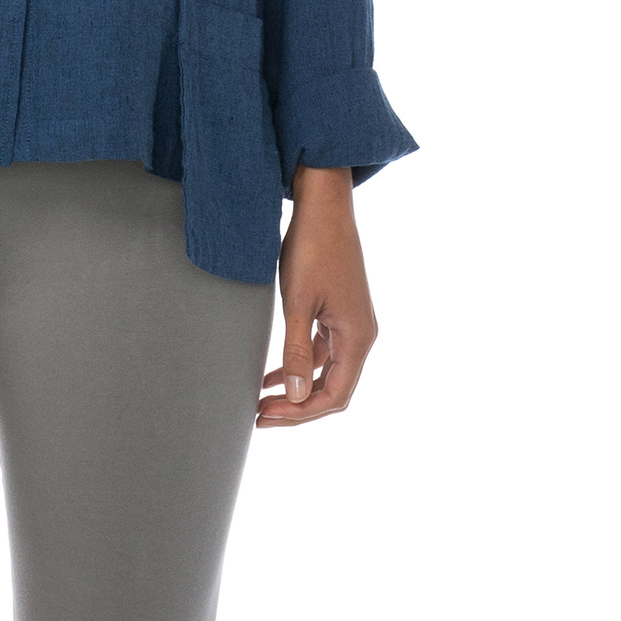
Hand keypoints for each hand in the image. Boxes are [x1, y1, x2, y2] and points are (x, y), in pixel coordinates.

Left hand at [256, 163, 376, 427]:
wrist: (323, 204)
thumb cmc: (312, 248)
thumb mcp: (298, 301)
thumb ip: (298, 350)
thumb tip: (297, 396)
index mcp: (358, 337)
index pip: (335, 396)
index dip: (301, 413)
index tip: (267, 416)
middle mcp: (360, 335)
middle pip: (333, 388)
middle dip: (298, 406)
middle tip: (260, 414)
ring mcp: (351, 322)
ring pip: (327, 371)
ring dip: (297, 387)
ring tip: (262, 398)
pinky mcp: (339, 310)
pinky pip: (322, 350)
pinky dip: (300, 363)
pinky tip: (274, 371)